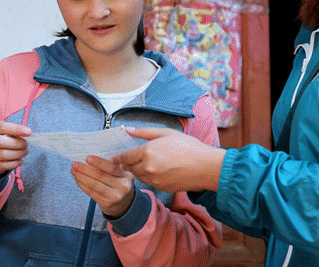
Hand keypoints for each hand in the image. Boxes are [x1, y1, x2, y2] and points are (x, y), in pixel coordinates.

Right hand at [0, 121, 30, 177]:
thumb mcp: (2, 134)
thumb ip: (12, 133)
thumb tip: (27, 133)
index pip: (2, 127)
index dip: (16, 129)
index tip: (29, 132)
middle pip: (1, 141)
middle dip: (18, 143)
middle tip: (26, 145)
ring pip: (3, 154)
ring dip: (18, 154)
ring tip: (25, 152)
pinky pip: (2, 165)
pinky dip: (14, 163)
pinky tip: (20, 161)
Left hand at [71, 156, 134, 217]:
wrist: (124, 204)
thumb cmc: (119, 184)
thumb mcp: (121, 175)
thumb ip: (111, 167)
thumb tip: (90, 159)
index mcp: (126, 176)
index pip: (111, 168)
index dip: (99, 162)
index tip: (87, 158)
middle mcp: (122, 187)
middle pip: (100, 176)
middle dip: (85, 169)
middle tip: (75, 164)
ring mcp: (114, 196)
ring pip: (94, 185)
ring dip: (81, 177)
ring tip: (73, 171)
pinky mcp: (106, 203)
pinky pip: (91, 193)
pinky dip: (82, 185)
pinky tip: (77, 179)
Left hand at [111, 127, 225, 193]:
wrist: (206, 166)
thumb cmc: (189, 146)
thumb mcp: (166, 133)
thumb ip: (145, 132)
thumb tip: (128, 130)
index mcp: (147, 152)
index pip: (125, 157)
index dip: (117, 158)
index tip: (113, 158)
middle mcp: (148, 168)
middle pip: (129, 168)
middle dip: (127, 163)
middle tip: (127, 159)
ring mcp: (154, 180)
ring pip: (138, 176)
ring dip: (138, 170)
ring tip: (145, 163)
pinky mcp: (161, 188)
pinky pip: (149, 182)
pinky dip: (149, 176)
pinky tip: (158, 169)